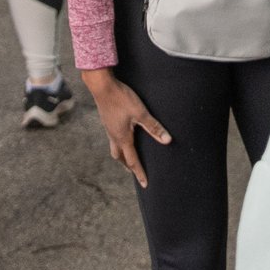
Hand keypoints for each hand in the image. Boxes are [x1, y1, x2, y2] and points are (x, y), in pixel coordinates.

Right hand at [82, 68, 169, 185]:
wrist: (102, 86)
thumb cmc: (121, 98)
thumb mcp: (141, 113)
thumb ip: (154, 127)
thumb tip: (167, 141)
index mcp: (122, 138)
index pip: (132, 160)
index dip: (140, 173)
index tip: (145, 184)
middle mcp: (114, 136)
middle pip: (120, 157)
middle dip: (128, 166)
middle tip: (135, 173)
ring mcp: (109, 128)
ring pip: (114, 148)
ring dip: (122, 156)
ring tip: (128, 157)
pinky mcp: (107, 121)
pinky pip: (112, 138)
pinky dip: (118, 144)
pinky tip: (122, 137)